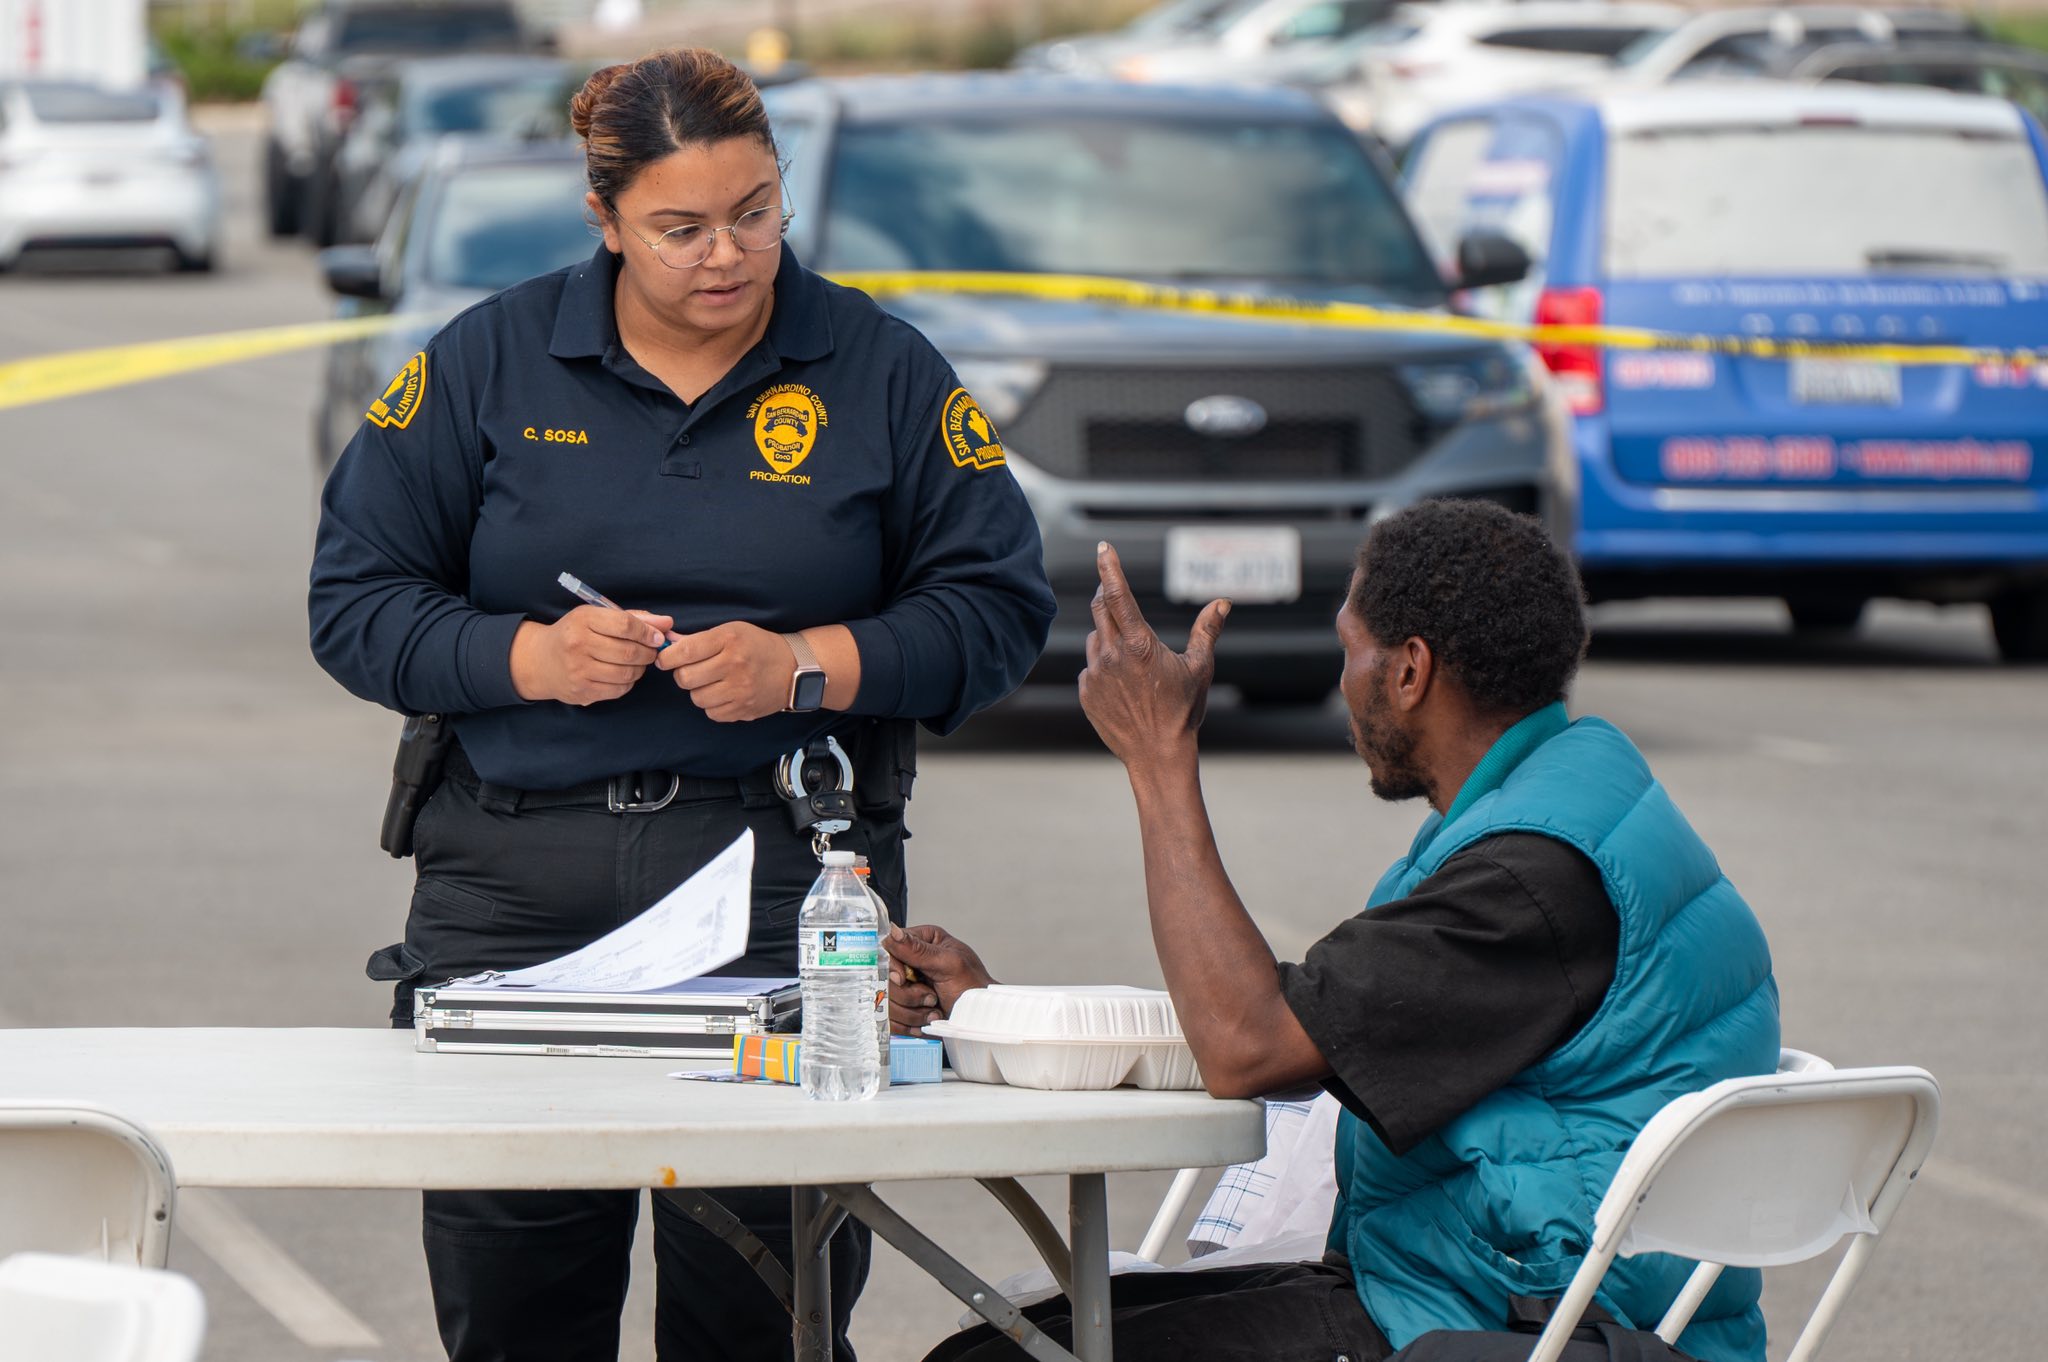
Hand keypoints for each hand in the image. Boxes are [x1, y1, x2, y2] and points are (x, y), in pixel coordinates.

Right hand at [509, 606, 671, 706]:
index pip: (625, 625)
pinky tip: (624, 675)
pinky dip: (628, 682)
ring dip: (640, 669)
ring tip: (637, 662)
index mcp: (583, 620)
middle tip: (651, 651)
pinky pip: (618, 689)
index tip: (657, 637)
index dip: (648, 632)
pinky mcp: (581, 690)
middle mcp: (578, 644)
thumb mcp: (596, 617)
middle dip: (648, 652)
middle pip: (629, 651)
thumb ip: (633, 618)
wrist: (541, 661)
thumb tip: (667, 622)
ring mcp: (578, 670)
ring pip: (626, 672)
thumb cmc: (576, 634)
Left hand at [655, 621, 795, 722]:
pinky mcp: (744, 709)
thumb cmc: (757, 646)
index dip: (667, 657)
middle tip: (693, 671)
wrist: (793, 668)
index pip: (685, 651)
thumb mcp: (731, 631)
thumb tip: (667, 643)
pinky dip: (713, 705)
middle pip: (685, 678)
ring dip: (699, 691)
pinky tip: (724, 694)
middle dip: (683, 675)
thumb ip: (699, 639)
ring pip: (696, 698)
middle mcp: (734, 664)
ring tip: (713, 683)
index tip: (665, 660)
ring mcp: (740, 689)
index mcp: (729, 639)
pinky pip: (711, 713)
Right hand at [884, 923, 995, 1034]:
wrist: (980, 1017)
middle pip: (882, 979)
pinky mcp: (903, 1008)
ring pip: (884, 1003)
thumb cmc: (974, 987)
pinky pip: (890, 1020)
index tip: (904, 980)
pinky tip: (926, 1020)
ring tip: (933, 1010)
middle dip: (907, 996)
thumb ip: (920, 950)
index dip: (891, 968)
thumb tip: (894, 933)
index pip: (887, 949)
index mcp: (922, 941)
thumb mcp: (949, 964)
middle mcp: (910, 962)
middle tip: (931, 998)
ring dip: (911, 1013)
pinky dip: (909, 1025)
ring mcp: (905, 987)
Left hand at [1078, 542, 1229, 770]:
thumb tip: (1222, 601)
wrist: (1157, 755)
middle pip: (1100, 609)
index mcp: (1139, 644)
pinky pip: (1089, 668)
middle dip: (1106, 595)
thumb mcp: (1200, 667)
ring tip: (1131, 659)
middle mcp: (1111, 656)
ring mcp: (1094, 675)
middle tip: (1114, 591)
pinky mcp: (1086, 693)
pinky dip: (1102, 666)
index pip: (1117, 594)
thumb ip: (1207, 630)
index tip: (1103, 547)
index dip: (1109, 567)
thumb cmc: (1183, 711)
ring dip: (1107, 635)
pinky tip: (1122, 684)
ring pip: (1094, 639)